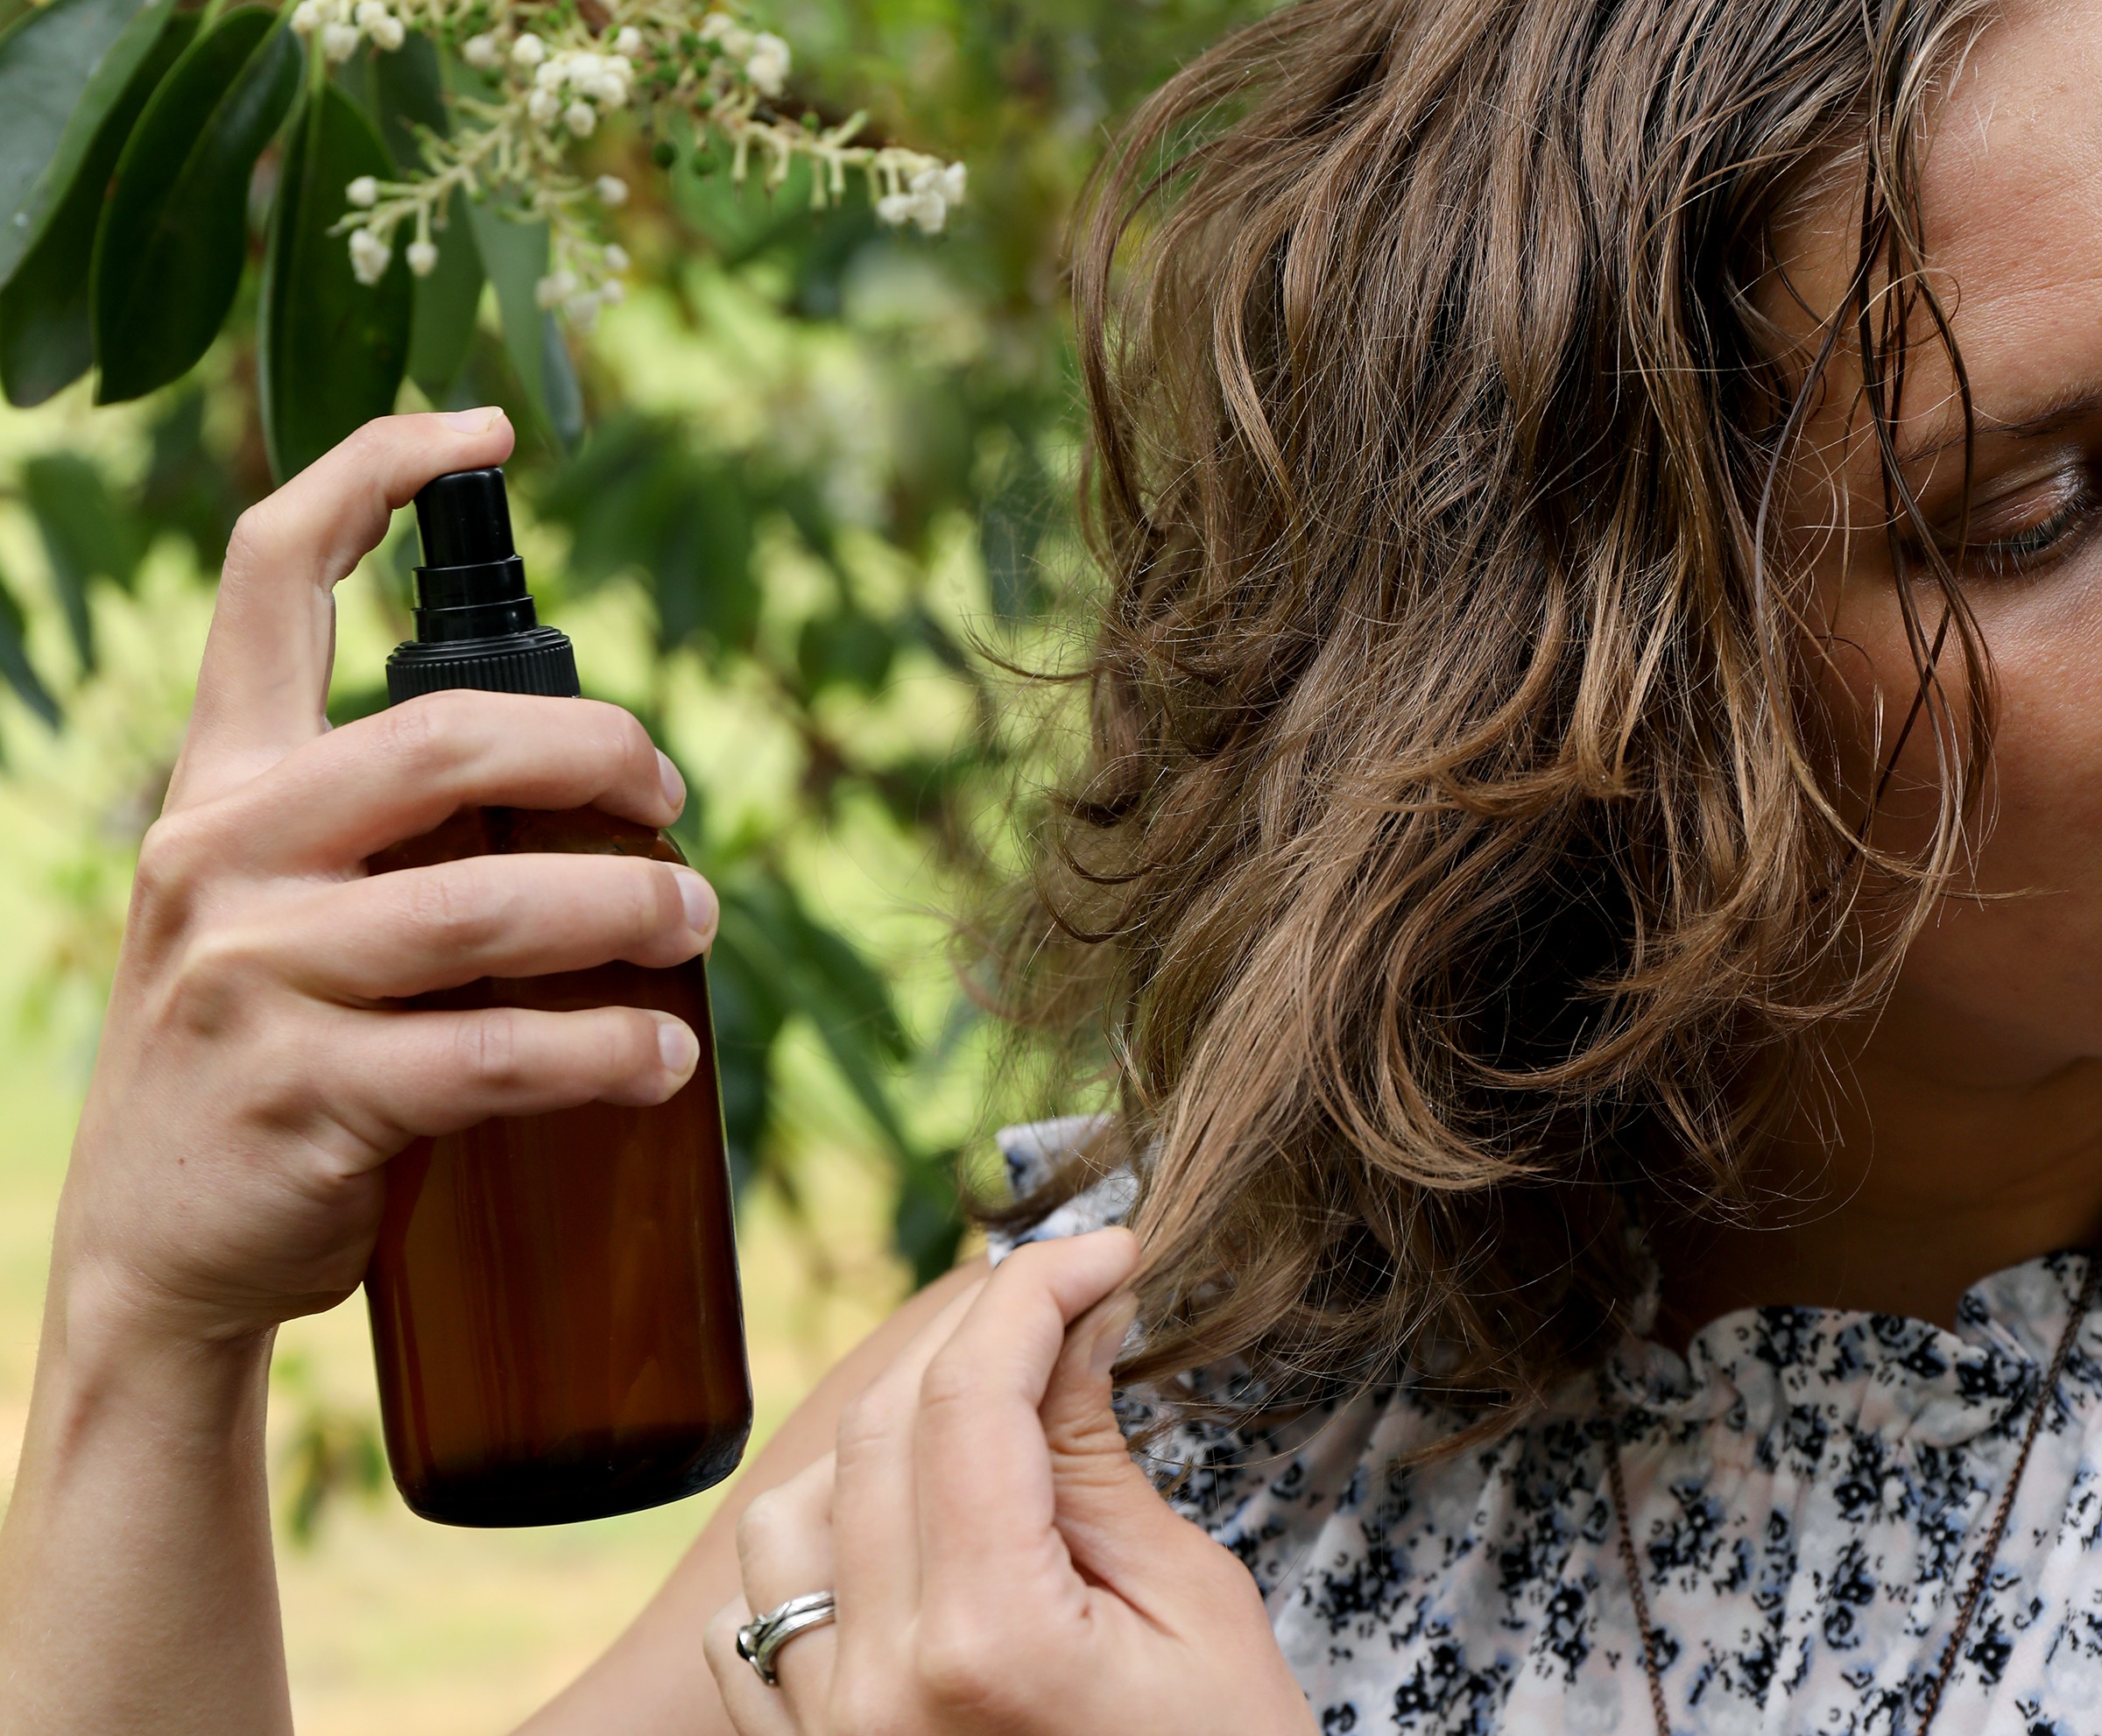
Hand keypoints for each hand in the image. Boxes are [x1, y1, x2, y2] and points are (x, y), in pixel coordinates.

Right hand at [54, 410, 717, 1351]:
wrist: (164, 1257)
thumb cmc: (268, 1064)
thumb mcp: (280, 917)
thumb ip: (386, 843)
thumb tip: (591, 809)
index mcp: (220, 787)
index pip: (264, 579)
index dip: (367, 475)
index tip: (478, 429)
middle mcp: (217, 855)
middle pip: (445, 739)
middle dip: (600, 754)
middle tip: (674, 801)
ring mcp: (251, 977)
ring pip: (489, 905)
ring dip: (631, 910)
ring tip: (701, 927)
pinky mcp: (304, 1097)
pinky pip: (495, 1052)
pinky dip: (607, 1050)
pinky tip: (666, 1058)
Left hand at [703, 1229, 1315, 1735]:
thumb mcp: (1198, 1618)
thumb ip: (1100, 1462)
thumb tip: (1066, 1322)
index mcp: (988, 1645)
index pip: (973, 1392)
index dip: (1038, 1288)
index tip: (1108, 1254)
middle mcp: (874, 1690)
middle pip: (881, 1425)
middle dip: (975, 1338)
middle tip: (1067, 1315)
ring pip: (786, 1509)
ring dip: (879, 1440)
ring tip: (984, 1437)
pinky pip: (748, 1623)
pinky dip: (809, 1554)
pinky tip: (897, 1544)